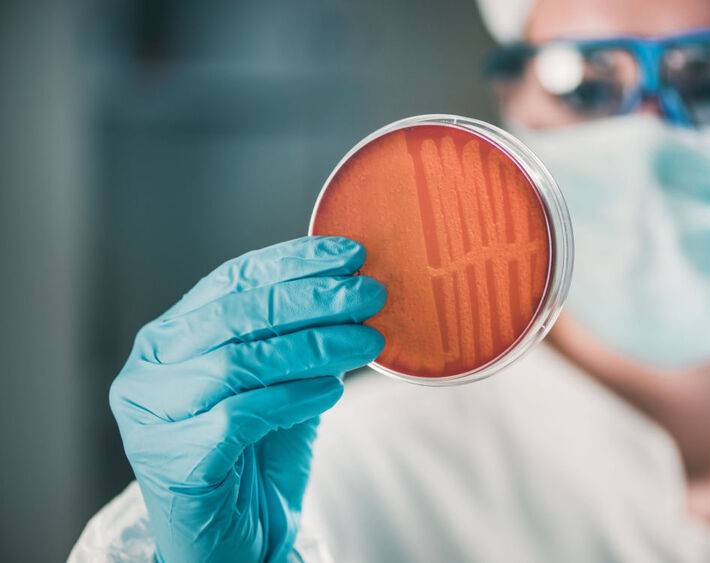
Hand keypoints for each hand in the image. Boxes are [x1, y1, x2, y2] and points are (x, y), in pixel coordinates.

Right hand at [109, 236, 385, 561]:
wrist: (232, 542)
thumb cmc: (253, 458)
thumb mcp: (277, 383)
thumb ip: (296, 338)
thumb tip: (352, 288)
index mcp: (170, 337)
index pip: (232, 281)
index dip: (293, 262)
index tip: (349, 254)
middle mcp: (150, 368)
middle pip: (237, 315)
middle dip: (311, 299)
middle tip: (369, 295)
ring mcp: (153, 414)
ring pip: (240, 361)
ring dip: (314, 347)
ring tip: (366, 342)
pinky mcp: (174, 459)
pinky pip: (242, 415)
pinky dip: (294, 397)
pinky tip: (331, 391)